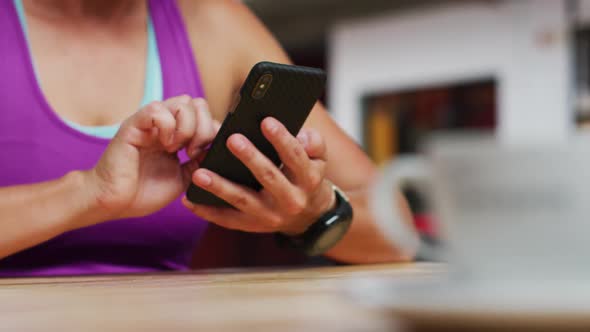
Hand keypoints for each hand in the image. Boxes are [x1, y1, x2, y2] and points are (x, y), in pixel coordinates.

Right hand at [82, 96, 217, 224]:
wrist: (113, 202)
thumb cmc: (143, 191)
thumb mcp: (184, 177)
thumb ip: (201, 161)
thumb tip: (220, 149)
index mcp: (177, 134)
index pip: (205, 116)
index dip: (213, 132)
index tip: (204, 155)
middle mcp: (165, 124)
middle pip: (198, 103)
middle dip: (204, 128)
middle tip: (191, 152)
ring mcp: (150, 122)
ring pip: (183, 102)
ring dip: (188, 128)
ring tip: (177, 149)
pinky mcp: (134, 125)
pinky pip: (158, 109)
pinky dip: (168, 126)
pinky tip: (164, 145)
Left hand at [182, 117, 334, 235]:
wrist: (309, 217)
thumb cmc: (308, 178)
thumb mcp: (319, 160)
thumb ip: (314, 144)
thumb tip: (303, 136)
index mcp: (308, 180)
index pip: (295, 157)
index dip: (282, 139)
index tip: (266, 121)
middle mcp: (290, 201)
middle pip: (268, 178)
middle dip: (250, 158)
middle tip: (232, 140)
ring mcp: (270, 216)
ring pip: (242, 200)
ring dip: (220, 187)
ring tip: (199, 173)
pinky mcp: (253, 226)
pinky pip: (228, 220)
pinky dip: (207, 211)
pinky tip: (189, 199)